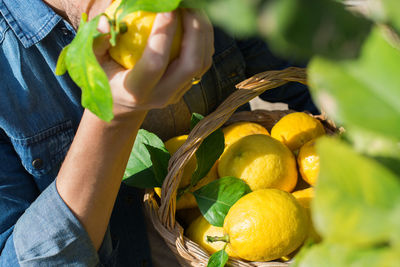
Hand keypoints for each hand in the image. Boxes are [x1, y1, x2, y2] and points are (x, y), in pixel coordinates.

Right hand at [94, 9, 213, 115]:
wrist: (123, 103)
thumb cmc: (106, 77)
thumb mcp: (94, 63)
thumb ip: (97, 43)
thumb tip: (105, 24)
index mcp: (136, 90)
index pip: (156, 62)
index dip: (163, 33)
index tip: (167, 7)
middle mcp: (162, 95)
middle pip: (191, 64)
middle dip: (194, 30)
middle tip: (187, 4)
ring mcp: (178, 93)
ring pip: (202, 63)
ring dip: (203, 32)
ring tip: (194, 8)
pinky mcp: (187, 87)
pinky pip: (204, 62)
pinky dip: (204, 39)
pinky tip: (195, 20)